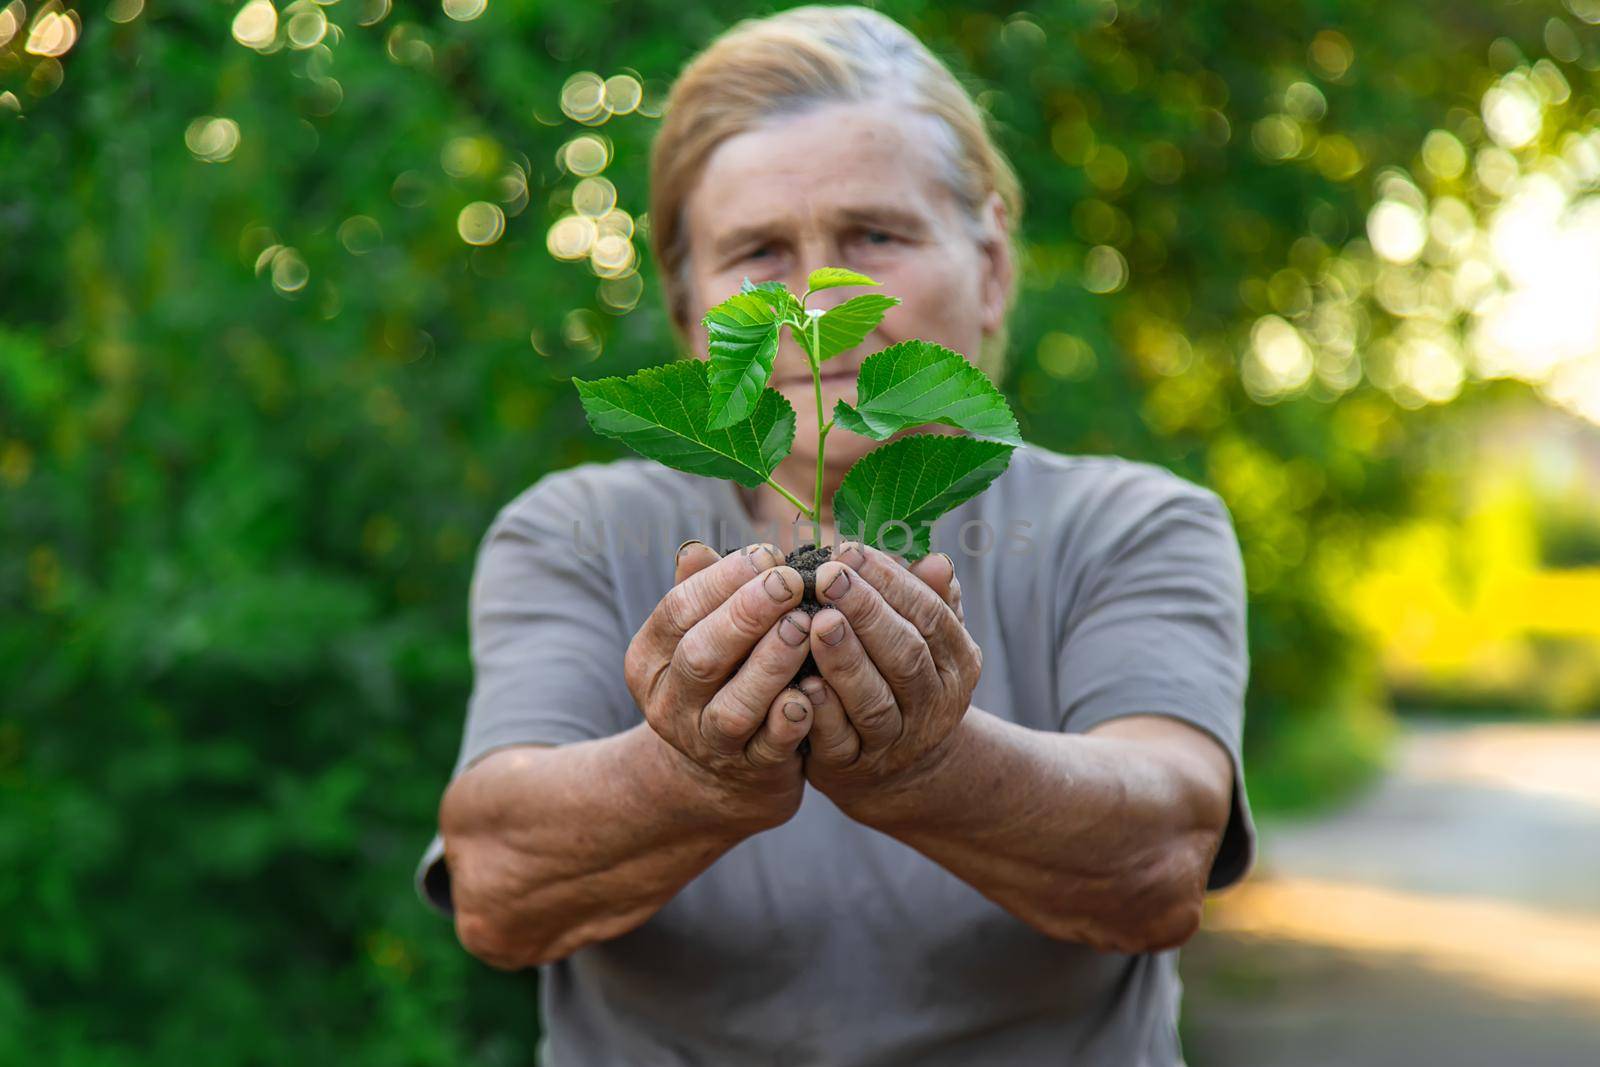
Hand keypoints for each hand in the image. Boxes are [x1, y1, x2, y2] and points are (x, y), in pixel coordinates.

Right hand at [623, 540, 815, 829]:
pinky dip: (789, 722)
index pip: (678, 609)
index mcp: (651, 659)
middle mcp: (671, 704)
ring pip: (734, 707)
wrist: (724, 770)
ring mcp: (708, 743)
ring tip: (805, 628)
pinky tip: (811, 694)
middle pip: (700, 656)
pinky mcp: (751, 771)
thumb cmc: (721, 677)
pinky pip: (769, 748)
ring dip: (770, 665)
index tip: (768, 554)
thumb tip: (696, 549)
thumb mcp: (699, 635)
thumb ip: (702, 593)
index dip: (722, 579)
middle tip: (790, 583)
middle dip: (746, 615)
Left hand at [797, 541, 981, 818]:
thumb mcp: (926, 640)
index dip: (891, 582)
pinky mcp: (852, 767)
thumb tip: (937, 561)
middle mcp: (933, 704)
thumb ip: (929, 599)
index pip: (929, 615)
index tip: (850, 551)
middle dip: (866, 612)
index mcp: (956, 662)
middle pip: (905, 656)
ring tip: (815, 623)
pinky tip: (800, 682)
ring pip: (873, 701)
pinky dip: (821, 713)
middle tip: (828, 577)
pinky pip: (838, 740)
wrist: (894, 767)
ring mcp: (894, 741)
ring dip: (844, 661)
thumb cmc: (901, 677)